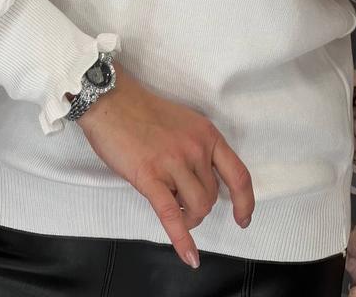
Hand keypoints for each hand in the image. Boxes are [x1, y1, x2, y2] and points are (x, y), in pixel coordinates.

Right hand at [75, 59, 254, 268]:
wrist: (110, 100)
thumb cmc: (142, 111)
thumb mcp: (183, 123)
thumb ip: (196, 149)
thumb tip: (200, 182)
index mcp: (206, 134)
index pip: (238, 175)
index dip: (245, 201)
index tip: (243, 218)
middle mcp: (195, 148)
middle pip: (211, 196)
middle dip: (198, 207)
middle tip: (180, 201)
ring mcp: (174, 162)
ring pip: (196, 207)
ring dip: (189, 217)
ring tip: (174, 209)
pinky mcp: (150, 177)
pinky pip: (172, 216)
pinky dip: (183, 240)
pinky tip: (190, 257)